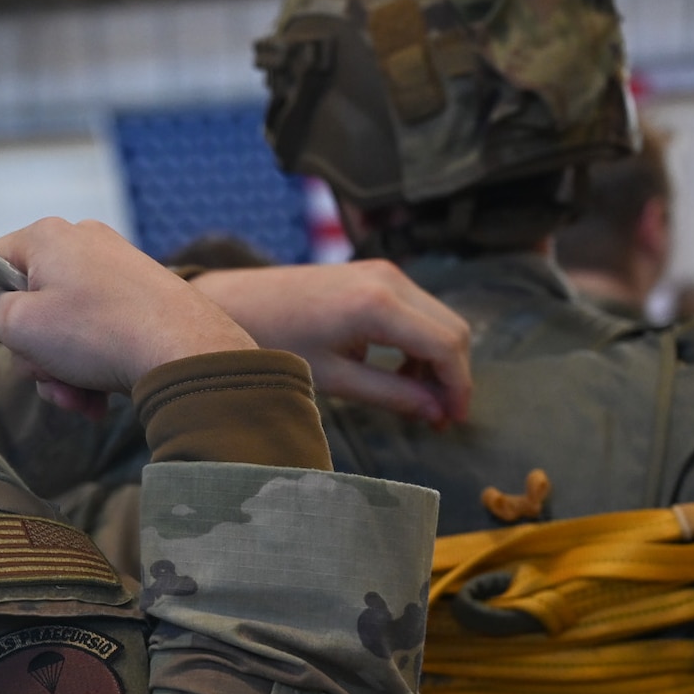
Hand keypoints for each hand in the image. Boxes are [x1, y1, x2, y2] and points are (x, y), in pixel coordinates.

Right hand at [0, 218, 253, 405]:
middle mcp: (84, 242)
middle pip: (29, 302)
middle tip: (48, 375)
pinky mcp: (142, 297)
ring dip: (62, 370)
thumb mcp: (22, 326)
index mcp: (48, 237)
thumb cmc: (101, 333)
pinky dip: (92, 367)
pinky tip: (100, 398)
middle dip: (34, 352)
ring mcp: (116, 269)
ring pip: (64, 326)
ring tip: (79, 396)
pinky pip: (98, 332)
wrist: (187, 352)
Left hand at [191, 261, 472, 425]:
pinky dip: (421, 341)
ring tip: (417, 398)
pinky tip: (400, 370)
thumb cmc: (274, 341)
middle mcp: (389, 279)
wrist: (235, 302)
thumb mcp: (334, 378)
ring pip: (440, 318)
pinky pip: (420, 309)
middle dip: (453, 375)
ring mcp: (384, 271)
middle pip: (454, 329)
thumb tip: (436, 414)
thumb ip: (392, 395)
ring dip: (438, 359)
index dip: (458, 388)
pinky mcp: (376, 273)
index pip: (446, 346)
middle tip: (438, 417)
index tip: (451, 421)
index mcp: (377, 304)